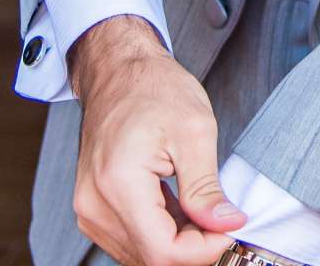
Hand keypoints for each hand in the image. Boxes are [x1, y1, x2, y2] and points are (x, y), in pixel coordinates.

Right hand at [67, 15, 246, 264]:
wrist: (118, 72)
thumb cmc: (153, 89)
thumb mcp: (194, 130)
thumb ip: (206, 187)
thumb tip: (226, 225)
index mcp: (118, 184)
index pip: (163, 251)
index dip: (203, 250)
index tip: (230, 229)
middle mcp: (95, 204)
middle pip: (151, 257)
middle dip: (194, 247)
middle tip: (223, 218)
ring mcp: (89, 209)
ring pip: (141, 253)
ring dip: (178, 242)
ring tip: (202, 208)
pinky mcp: (92, 209)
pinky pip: (130, 239)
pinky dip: (160, 232)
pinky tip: (180, 208)